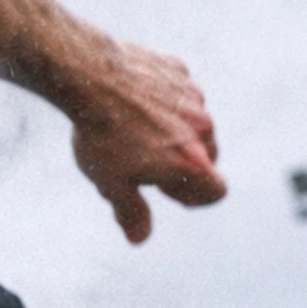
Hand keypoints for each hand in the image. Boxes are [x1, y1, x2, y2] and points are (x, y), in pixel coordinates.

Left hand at [69, 40, 226, 243]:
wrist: (90, 76)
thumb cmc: (102, 135)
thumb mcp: (112, 183)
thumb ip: (131, 212)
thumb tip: (139, 238)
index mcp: (191, 161)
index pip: (216, 191)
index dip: (194, 197)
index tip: (168, 192)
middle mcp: (202, 128)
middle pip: (208, 155)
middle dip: (184, 163)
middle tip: (144, 162)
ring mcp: (192, 95)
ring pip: (194, 121)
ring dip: (175, 129)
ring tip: (133, 129)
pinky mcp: (177, 69)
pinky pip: (178, 91)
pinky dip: (164, 99)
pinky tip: (132, 100)